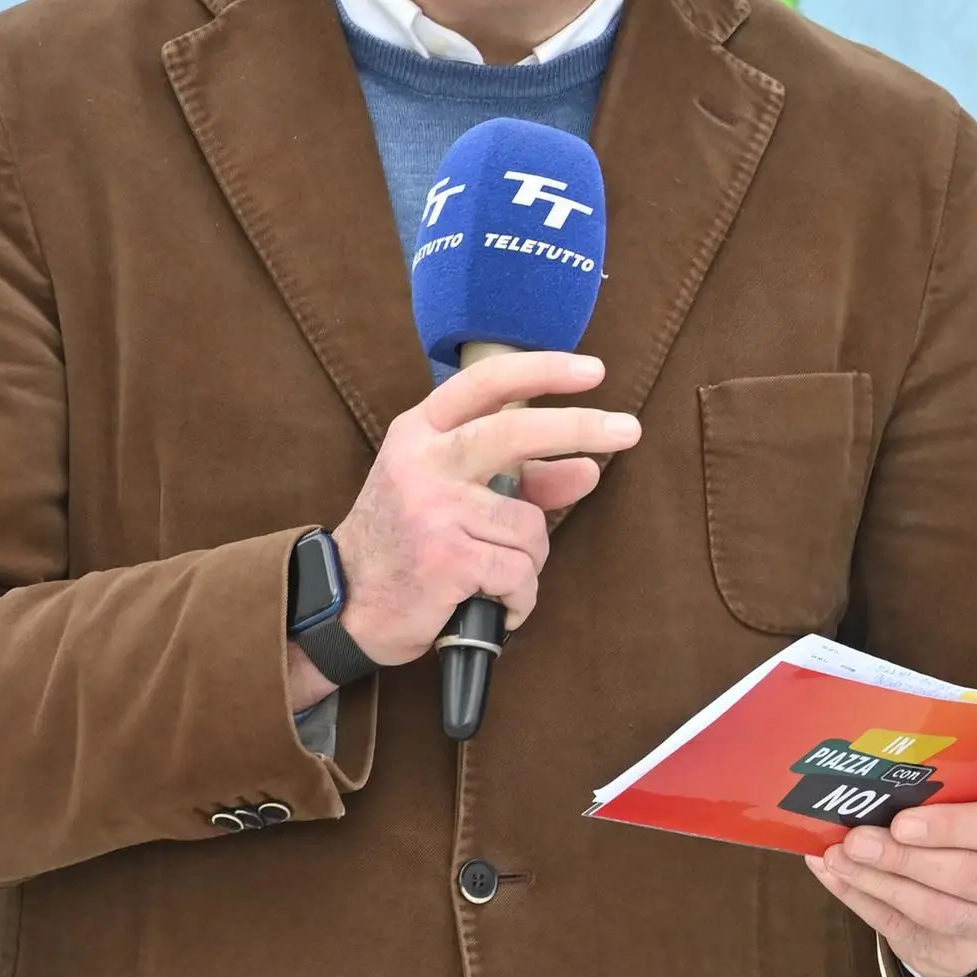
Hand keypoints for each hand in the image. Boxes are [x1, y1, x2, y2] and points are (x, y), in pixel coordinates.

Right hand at [283, 351, 638, 708]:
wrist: (346, 606)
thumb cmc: (409, 543)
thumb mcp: (451, 495)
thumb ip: (521, 480)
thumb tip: (589, 468)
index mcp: (420, 433)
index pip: (485, 384)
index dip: (543, 370)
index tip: (593, 370)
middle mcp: (423, 461)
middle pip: (517, 431)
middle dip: (581, 427)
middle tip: (629, 430)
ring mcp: (433, 509)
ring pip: (530, 527)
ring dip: (529, 561)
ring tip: (494, 577)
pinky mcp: (446, 559)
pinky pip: (519, 575)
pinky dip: (519, 599)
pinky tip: (491, 603)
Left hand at [812, 798, 976, 976]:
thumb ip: (943, 797)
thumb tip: (869, 784)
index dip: (953, 827)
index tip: (902, 821)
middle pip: (969, 876)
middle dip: (906, 859)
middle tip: (857, 840)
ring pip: (937, 911)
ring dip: (880, 883)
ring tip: (838, 858)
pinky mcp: (958, 956)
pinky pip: (904, 931)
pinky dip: (862, 902)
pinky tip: (835, 876)